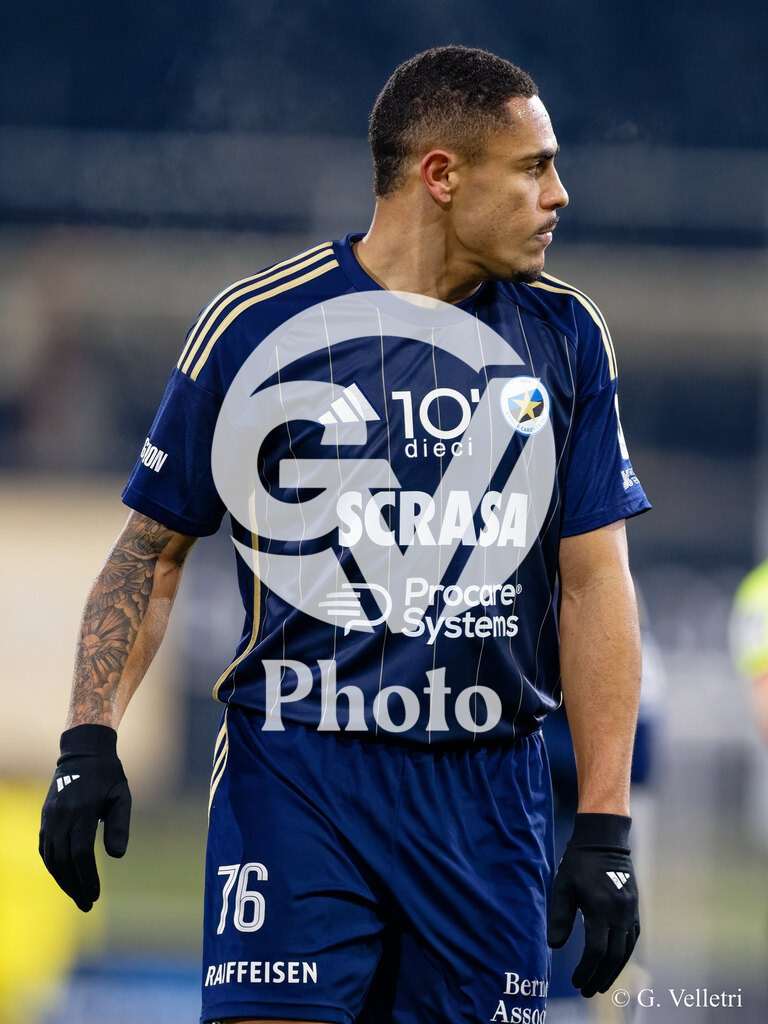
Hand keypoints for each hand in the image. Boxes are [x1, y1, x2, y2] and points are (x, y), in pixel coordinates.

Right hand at [39, 724, 131, 910]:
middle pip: (64, 861)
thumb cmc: (108, 775)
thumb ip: (120, 825)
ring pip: (51, 858)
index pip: (81, 853)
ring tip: (77, 896)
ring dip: (62, 880)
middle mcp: (61, 816)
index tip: (96, 895)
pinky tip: (64, 878)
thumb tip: (116, 856)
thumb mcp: (122, 796)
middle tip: (87, 905)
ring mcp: (49, 817)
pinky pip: (44, 849)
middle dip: (75, 886)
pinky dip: (53, 866)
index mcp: (82, 811)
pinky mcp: (44, 818)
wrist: (83, 752)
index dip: (87, 877)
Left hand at [547, 813, 639, 996]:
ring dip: (613, 971)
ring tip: (599, 985)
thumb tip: (554, 946)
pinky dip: (623, 956)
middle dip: (600, 977)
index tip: (575, 982)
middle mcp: (619, 914)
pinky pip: (632, 939)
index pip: (595, 951)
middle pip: (613, 957)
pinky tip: (613, 963)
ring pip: (626, 952)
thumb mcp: (563, 886)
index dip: (586, 970)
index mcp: (599, 909)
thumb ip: (560, 916)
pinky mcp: (635, 909)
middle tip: (587, 991)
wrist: (604, 840)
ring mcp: (630, 912)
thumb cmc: (579, 862)